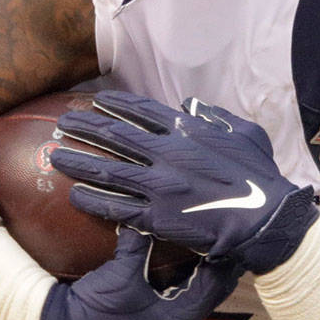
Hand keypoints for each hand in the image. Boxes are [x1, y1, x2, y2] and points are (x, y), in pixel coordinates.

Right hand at [35, 229, 240, 319]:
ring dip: (202, 269)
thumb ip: (140, 242)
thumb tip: (147, 215)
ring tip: (207, 239)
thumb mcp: (121, 273)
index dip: (223, 253)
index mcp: (181, 318)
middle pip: (212, 288)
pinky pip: (180, 295)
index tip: (226, 228)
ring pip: (197, 292)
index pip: (217, 281)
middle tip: (222, 230)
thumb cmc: (96, 311)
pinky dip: (184, 277)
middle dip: (217, 260)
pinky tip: (181, 256)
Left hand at [51, 92, 317, 274]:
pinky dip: (94, 200)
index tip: (97, 100)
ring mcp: (158, 185)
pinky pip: (116, 206)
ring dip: (79, 162)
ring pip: (107, 170)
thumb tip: (192, 105)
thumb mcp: (246, 133)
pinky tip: (75, 195)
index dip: (117, 105)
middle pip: (115, 136)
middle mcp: (167, 153)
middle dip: (86, 128)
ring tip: (55, 156)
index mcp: (188, 131)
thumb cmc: (262, 176)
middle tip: (63, 124)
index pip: (143, 112)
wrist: (264, 219)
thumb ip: (216, 117)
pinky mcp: (155, 216)